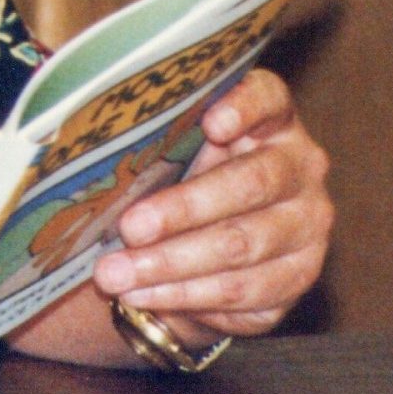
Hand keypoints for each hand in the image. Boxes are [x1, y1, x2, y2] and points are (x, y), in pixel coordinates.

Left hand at [92, 68, 331, 343]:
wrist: (211, 245)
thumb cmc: (182, 176)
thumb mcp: (173, 150)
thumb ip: (155, 142)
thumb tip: (86, 152)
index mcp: (272, 119)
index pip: (269, 98)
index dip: (244, 107)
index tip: (210, 123)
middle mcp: (301, 167)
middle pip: (249, 184)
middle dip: (182, 210)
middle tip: (128, 228)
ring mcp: (307, 224)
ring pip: (241, 246)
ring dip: (171, 264)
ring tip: (117, 274)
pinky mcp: (298, 275)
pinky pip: (242, 290)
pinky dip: (185, 294)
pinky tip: (143, 294)